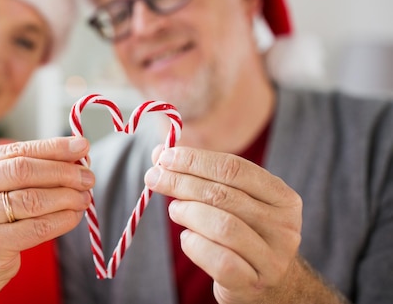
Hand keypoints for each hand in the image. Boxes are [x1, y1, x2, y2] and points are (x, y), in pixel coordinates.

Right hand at [0, 137, 93, 303]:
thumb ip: (24, 173)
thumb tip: (74, 156)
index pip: (15, 151)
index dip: (52, 147)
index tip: (82, 146)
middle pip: (22, 171)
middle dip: (61, 171)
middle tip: (88, 176)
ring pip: (30, 200)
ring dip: (65, 196)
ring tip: (84, 197)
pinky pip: (35, 228)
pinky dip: (61, 220)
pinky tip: (74, 216)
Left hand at [145, 146, 303, 303]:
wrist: (267, 283)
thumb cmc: (243, 231)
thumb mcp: (232, 200)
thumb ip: (200, 174)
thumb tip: (159, 153)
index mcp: (282, 197)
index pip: (234, 168)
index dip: (195, 160)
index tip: (165, 157)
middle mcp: (284, 226)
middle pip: (224, 195)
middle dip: (182, 183)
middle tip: (154, 178)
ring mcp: (271, 258)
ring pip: (222, 226)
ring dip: (188, 212)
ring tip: (174, 210)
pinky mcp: (252, 283)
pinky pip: (218, 259)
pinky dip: (194, 244)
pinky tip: (187, 237)